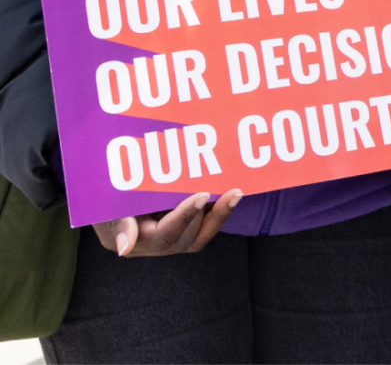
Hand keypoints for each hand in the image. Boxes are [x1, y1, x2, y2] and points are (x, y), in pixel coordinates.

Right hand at [92, 189, 240, 255]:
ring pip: (200, 236)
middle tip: (229, 191)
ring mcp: (172, 239)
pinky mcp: (184, 230)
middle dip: (210, 215)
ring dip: (219, 215)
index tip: (202, 195)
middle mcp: (157, 246)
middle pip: (188, 238)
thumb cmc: (107, 201)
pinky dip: (218, 213)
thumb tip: (124, 249)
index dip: (185, 216)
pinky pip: (205, 228)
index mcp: (137, 241)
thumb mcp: (106, 210)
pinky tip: (231, 194)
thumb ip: (117, 226)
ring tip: (235, 193)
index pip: (165, 235)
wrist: (110, 195)